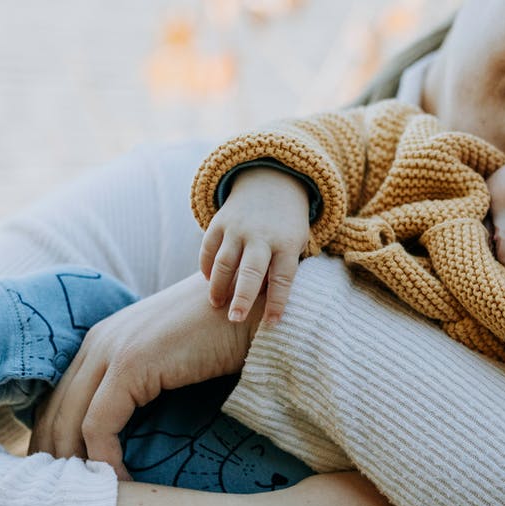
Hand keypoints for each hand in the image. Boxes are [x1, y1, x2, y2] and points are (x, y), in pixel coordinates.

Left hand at [29, 274, 259, 477]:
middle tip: (65, 500)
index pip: (60, 397)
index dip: (56, 439)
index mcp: (104, 338)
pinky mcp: (130, 364)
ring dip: (76, 464)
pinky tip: (120, 483)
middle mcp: (98, 340)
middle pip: (55, 410)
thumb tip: (141, 427)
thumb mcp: (174, 358)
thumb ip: (150, 379)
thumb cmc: (227, 335)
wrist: (255, 306)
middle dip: (55, 457)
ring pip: (69, 421)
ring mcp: (112, 349)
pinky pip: (99, 425)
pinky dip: (104, 459)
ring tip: (89, 500)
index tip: (67, 477)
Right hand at [199, 167, 310, 324]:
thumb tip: (273, 306)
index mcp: (287, 243)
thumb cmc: (288, 226)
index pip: (282, 278)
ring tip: (216, 304)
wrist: (273, 182)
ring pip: (223, 262)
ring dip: (218, 286)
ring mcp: (238, 228)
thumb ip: (285, 270)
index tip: (272, 324)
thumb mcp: (298, 243)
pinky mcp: (219, 222)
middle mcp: (261, 236)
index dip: (277, 302)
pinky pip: (208, 248)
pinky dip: (206, 267)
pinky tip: (208, 282)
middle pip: (250, 271)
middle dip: (242, 297)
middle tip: (234, 319)